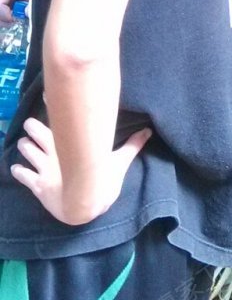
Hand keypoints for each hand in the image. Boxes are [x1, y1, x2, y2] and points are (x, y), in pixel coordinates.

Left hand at [10, 116, 151, 225]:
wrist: (86, 204)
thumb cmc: (102, 181)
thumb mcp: (119, 161)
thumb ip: (132, 145)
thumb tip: (149, 131)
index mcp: (72, 143)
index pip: (61, 118)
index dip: (53, 105)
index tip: (46, 95)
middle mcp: (55, 151)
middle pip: (37, 131)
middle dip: (32, 127)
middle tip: (29, 124)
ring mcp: (44, 169)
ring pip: (27, 152)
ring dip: (24, 147)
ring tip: (22, 144)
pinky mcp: (38, 186)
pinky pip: (24, 176)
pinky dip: (18, 171)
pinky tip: (15, 169)